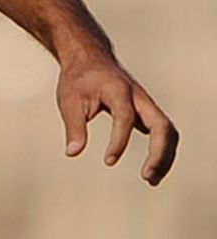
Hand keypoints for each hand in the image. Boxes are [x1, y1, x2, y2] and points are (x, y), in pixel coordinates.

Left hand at [56, 51, 177, 185]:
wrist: (89, 59)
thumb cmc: (78, 79)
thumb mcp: (69, 100)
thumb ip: (74, 127)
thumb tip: (73, 153)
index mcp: (118, 90)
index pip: (125, 117)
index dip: (119, 141)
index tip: (108, 161)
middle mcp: (138, 97)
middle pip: (162, 125)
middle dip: (159, 152)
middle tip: (147, 176)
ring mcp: (146, 104)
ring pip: (167, 131)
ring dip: (164, 156)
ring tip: (151, 179)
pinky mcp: (146, 112)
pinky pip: (162, 133)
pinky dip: (161, 152)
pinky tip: (152, 171)